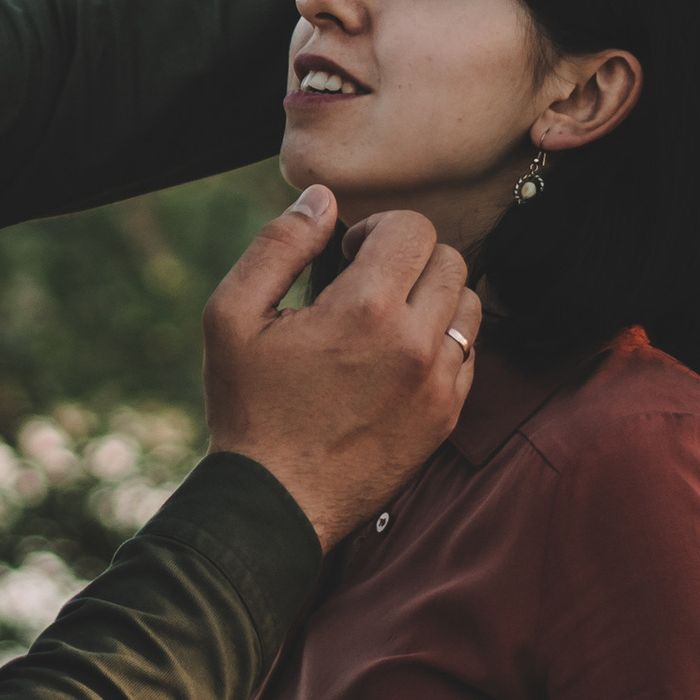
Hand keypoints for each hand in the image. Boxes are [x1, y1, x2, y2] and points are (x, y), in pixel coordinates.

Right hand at [203, 194, 480, 551]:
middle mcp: (415, 344)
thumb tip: (322, 198)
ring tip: (387, 317)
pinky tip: (397, 357)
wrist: (274, 501)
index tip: (347, 255)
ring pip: (469, 304)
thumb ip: (278, 245)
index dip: (377, 228)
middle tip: (365, 281)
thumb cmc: (247, 406)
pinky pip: (469, 353)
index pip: (413, 227)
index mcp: (364, 310)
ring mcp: (439, 384)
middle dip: (409, 257)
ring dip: (434, 296)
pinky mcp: (446, 416)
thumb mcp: (231, 316)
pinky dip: (442, 342)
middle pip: (450, 259)